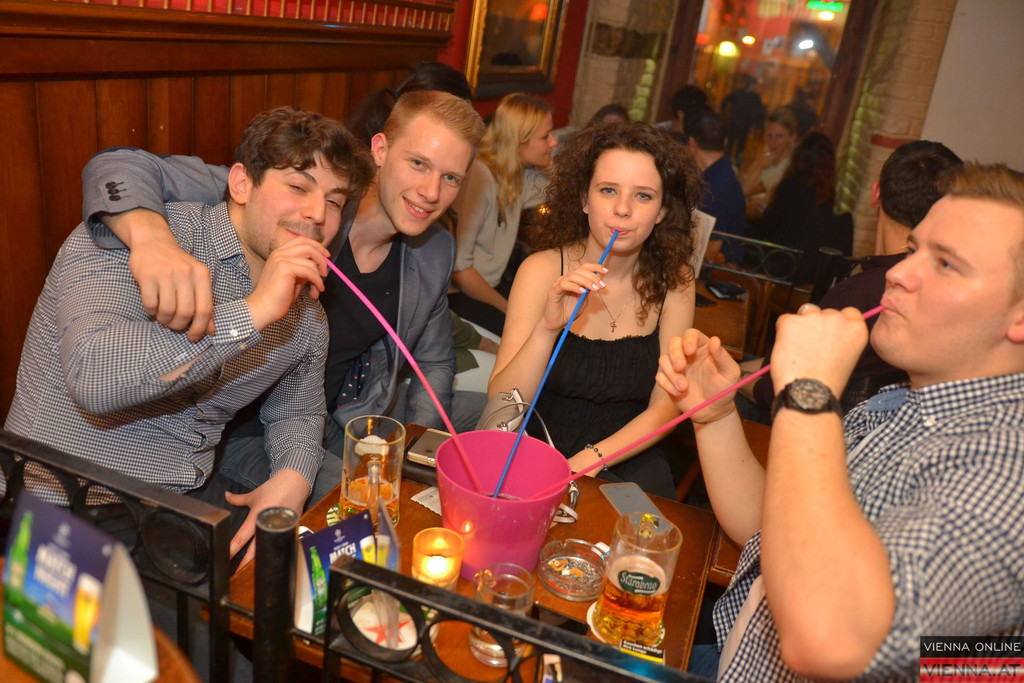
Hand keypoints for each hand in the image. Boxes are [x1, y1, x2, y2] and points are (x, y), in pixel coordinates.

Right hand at [109, 209, 214, 341]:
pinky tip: (153, 308)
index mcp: (202, 275)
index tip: (194, 337)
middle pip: (185, 312)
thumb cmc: (178, 265)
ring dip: (164, 320)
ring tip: (163, 318)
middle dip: (179, 325)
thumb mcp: (196, 279)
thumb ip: (204, 302)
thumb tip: (211, 330)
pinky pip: (150, 305)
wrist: (154, 241)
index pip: (205, 309)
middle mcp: (185, 273)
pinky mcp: (147, 275)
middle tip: (174, 326)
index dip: (200, 328)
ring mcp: (165, 274)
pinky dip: (151, 312)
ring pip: (167, 311)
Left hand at [224, 469, 309, 569]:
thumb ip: (238, 499)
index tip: (224, 559)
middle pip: (254, 551)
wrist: (295, 483)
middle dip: (244, 563)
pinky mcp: (289, 530)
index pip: (241, 538)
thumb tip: (226, 495)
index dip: (232, 549)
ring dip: (258, 561)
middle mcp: (267, 526)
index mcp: (256, 518)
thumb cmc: (274, 488)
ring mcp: (279, 530)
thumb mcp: (253, 495)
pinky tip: (269, 560)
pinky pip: (278, 544)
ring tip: (251, 572)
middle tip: (235, 574)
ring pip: (267, 550)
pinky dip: (273, 551)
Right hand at [245, 237, 330, 329]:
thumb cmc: (278, 297)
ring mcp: (281, 259)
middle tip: (325, 274)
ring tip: (318, 289)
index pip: (301, 240)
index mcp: (279, 253)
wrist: (264, 308)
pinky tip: (316, 291)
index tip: (326, 256)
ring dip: (319, 277)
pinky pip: (309, 271)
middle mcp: (279, 253)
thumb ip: (303, 269)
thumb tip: (319, 266)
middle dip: (321, 259)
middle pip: (308, 246)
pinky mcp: (284, 268)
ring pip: (311, 261)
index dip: (317, 246)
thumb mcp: (294, 279)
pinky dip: (317, 281)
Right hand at [541, 263, 607, 331]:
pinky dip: (574, 287)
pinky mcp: (553, 290)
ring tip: (594, 288)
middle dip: (593, 277)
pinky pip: (564, 284)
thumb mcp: (582, 301)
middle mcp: (566, 279)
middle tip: (601, 285)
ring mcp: (559, 284)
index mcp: (573, 280)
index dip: (595, 267)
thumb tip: (596, 283)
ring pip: (573, 276)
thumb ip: (587, 292)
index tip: (606, 271)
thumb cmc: (568, 312)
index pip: (584, 268)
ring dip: (586, 281)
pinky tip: (582, 291)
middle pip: (580, 271)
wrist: (556, 323)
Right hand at [656, 329, 740, 420]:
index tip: (689, 351)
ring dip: (671, 373)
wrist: (714, 410)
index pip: (691, 335)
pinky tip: (679, 392)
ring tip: (684, 387)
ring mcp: (676, 367)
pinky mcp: (668, 380)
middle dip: (674, 354)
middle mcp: (687, 354)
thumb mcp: (729, 373)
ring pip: (663, 360)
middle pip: (673, 343)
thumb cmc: (724, 389)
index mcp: (702, 348)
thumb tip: (714, 340)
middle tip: (680, 367)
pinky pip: (659, 377)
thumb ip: (722, 357)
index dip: (688, 340)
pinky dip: (667, 384)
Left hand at [769, 304, 867, 397]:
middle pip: (824, 312)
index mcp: (856, 328)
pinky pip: (784, 321)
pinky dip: (783, 333)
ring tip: (800, 351)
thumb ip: (841, 337)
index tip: (829, 335)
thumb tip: (826, 327)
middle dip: (816, 325)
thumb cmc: (826, 381)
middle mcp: (838, 318)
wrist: (808, 393)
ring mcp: (814, 318)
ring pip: (805, 313)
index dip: (836, 323)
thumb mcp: (847, 356)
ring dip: (801, 326)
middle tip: (811, 349)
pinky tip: (789, 351)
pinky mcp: (791, 321)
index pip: (848, 312)